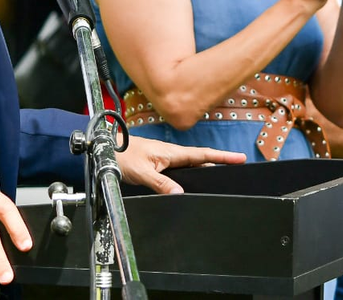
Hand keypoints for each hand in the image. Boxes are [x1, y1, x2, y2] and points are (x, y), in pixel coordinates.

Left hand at [116, 137, 247, 193]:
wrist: (103, 150)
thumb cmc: (120, 155)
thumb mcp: (141, 172)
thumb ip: (161, 183)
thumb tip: (180, 193)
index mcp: (170, 153)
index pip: (202, 154)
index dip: (221, 157)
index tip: (239, 158)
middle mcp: (169, 155)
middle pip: (199, 159)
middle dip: (219, 161)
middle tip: (237, 165)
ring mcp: (163, 159)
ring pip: (189, 164)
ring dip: (204, 167)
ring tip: (221, 172)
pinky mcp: (156, 165)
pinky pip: (179, 169)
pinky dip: (190, 173)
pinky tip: (191, 180)